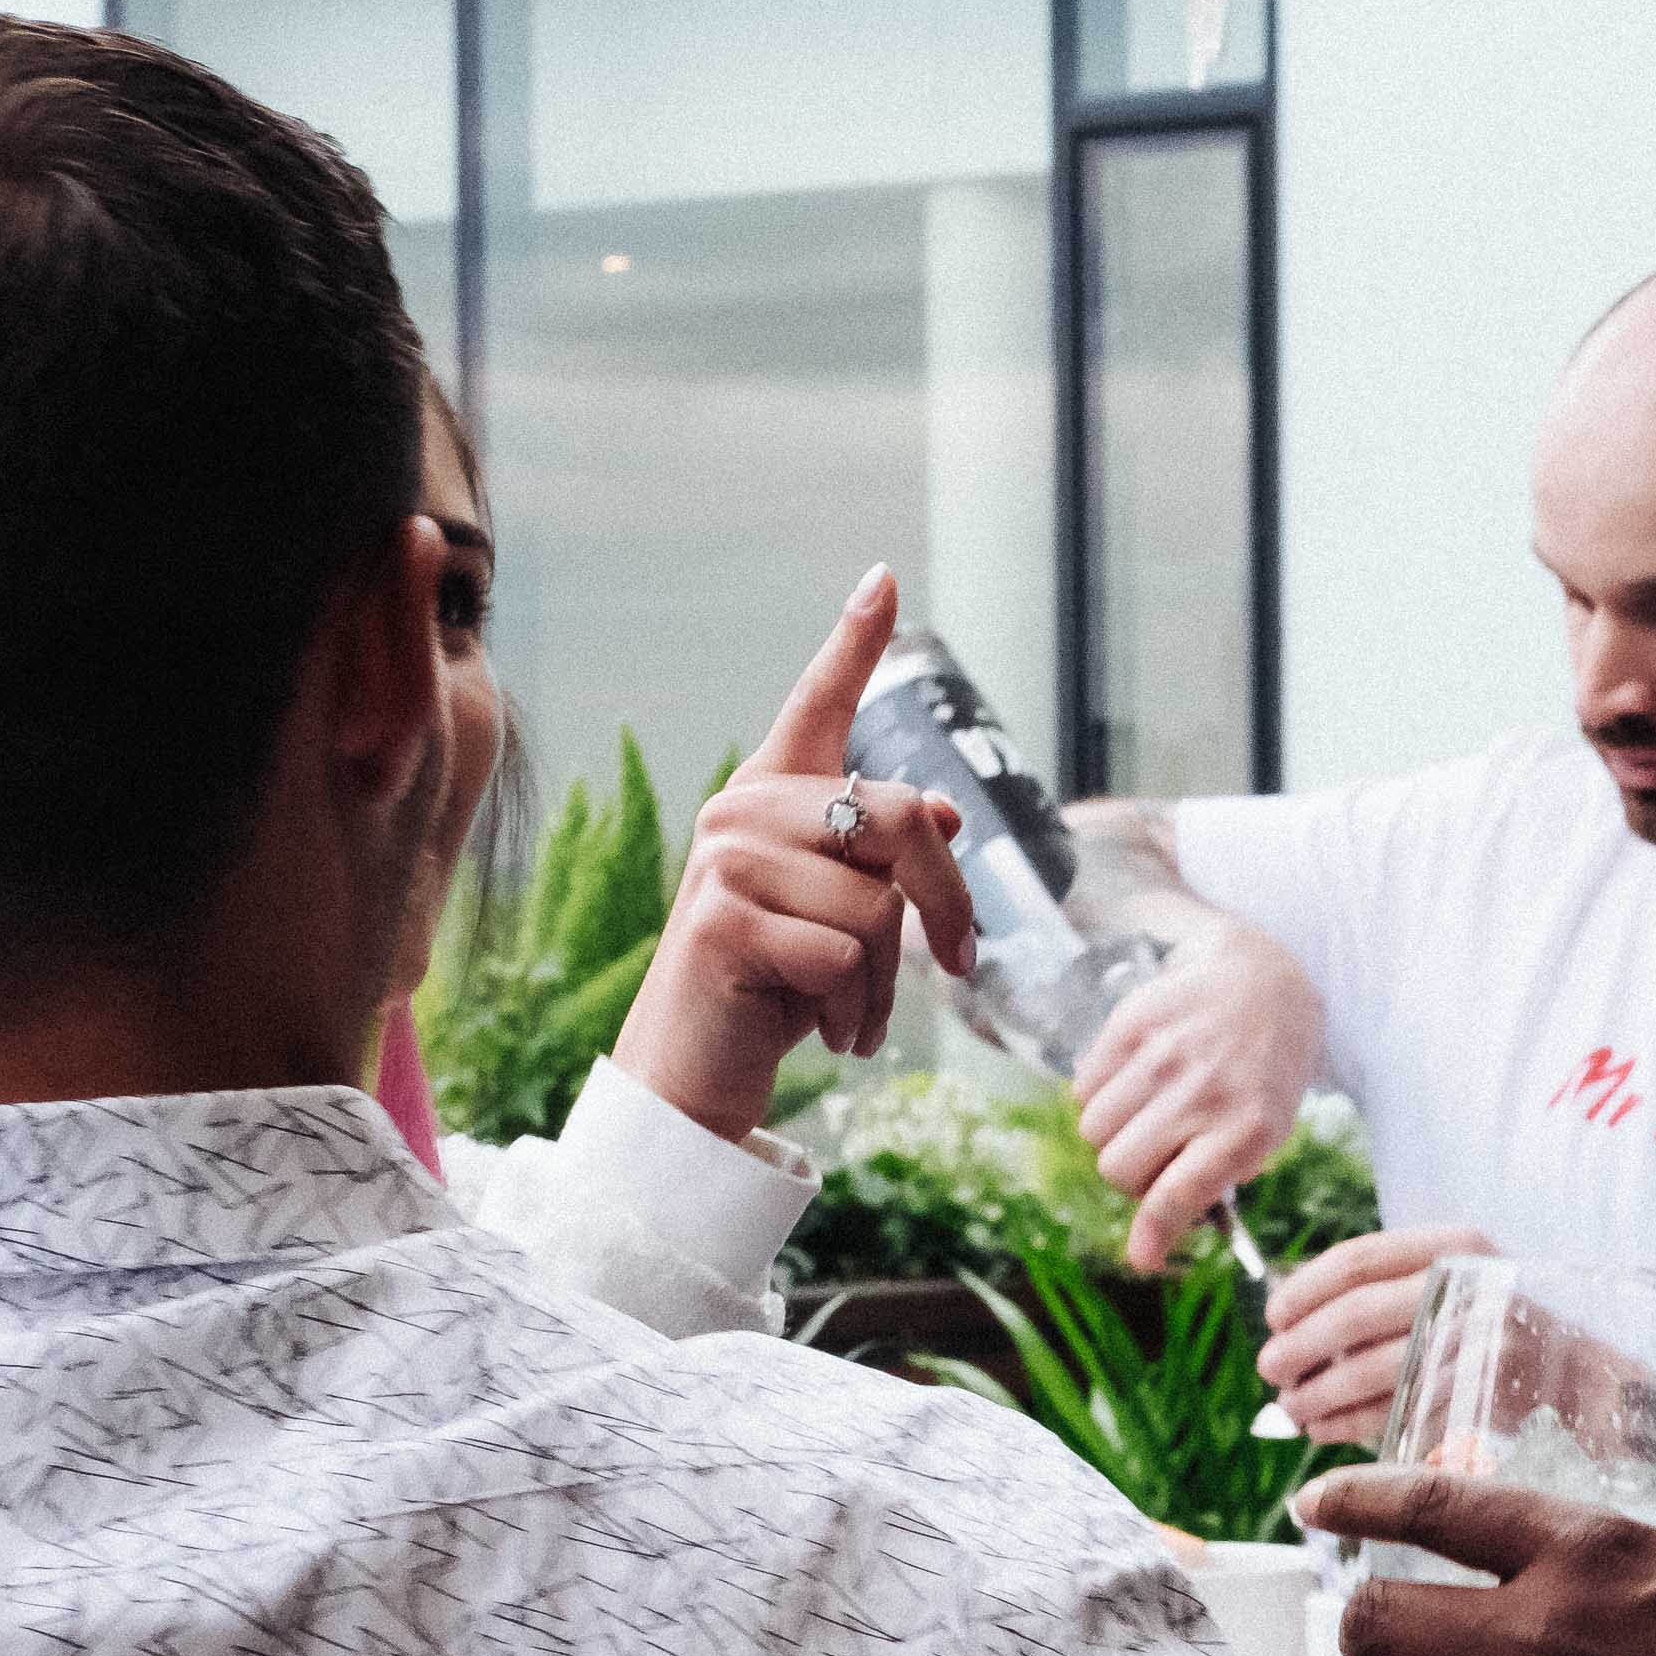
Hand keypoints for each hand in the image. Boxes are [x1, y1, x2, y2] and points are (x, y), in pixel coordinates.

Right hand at [610, 567, 982, 1139]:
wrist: (695, 1076)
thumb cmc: (774, 992)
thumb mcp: (841, 920)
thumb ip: (880, 864)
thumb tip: (942, 810)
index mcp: (771, 798)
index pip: (817, 705)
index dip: (852, 643)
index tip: (883, 580)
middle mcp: (741, 810)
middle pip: (900, 819)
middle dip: (948, 905)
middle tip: (960, 966)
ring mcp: (725, 860)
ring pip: (879, 905)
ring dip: (890, 983)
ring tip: (854, 1016)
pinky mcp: (722, 920)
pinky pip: (846, 953)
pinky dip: (856, 1009)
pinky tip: (825, 1033)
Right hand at [1072, 914, 1325, 1274]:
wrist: (1264, 982)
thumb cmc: (1261, 1075)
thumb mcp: (1262, 1133)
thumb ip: (1208, 1188)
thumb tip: (1145, 1252)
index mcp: (1245, 1130)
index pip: (1176, 1196)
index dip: (1152, 1234)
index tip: (1143, 1257)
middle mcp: (1203, 1093)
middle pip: (1116, 1168)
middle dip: (1129, 1174)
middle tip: (1157, 1153)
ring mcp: (1164, 1054)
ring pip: (1092, 1129)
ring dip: (1112, 1133)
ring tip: (1147, 1112)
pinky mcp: (1132, 1022)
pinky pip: (1082, 1085)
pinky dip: (1100, 1094)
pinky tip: (1135, 1079)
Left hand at [1254, 1222, 1495, 1444]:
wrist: (1586, 1378)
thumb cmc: (1499, 1329)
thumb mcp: (1458, 1282)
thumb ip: (1389, 1288)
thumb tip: (1290, 1316)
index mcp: (1454, 1246)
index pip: (1359, 1259)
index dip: (1304, 1289)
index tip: (1273, 1317)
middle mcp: (1468, 1285)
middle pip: (1357, 1314)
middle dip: (1301, 1345)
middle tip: (1269, 1369)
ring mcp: (1477, 1340)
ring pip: (1372, 1369)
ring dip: (1318, 1393)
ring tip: (1290, 1408)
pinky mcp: (1480, 1393)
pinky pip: (1397, 1410)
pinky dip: (1349, 1424)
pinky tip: (1323, 1431)